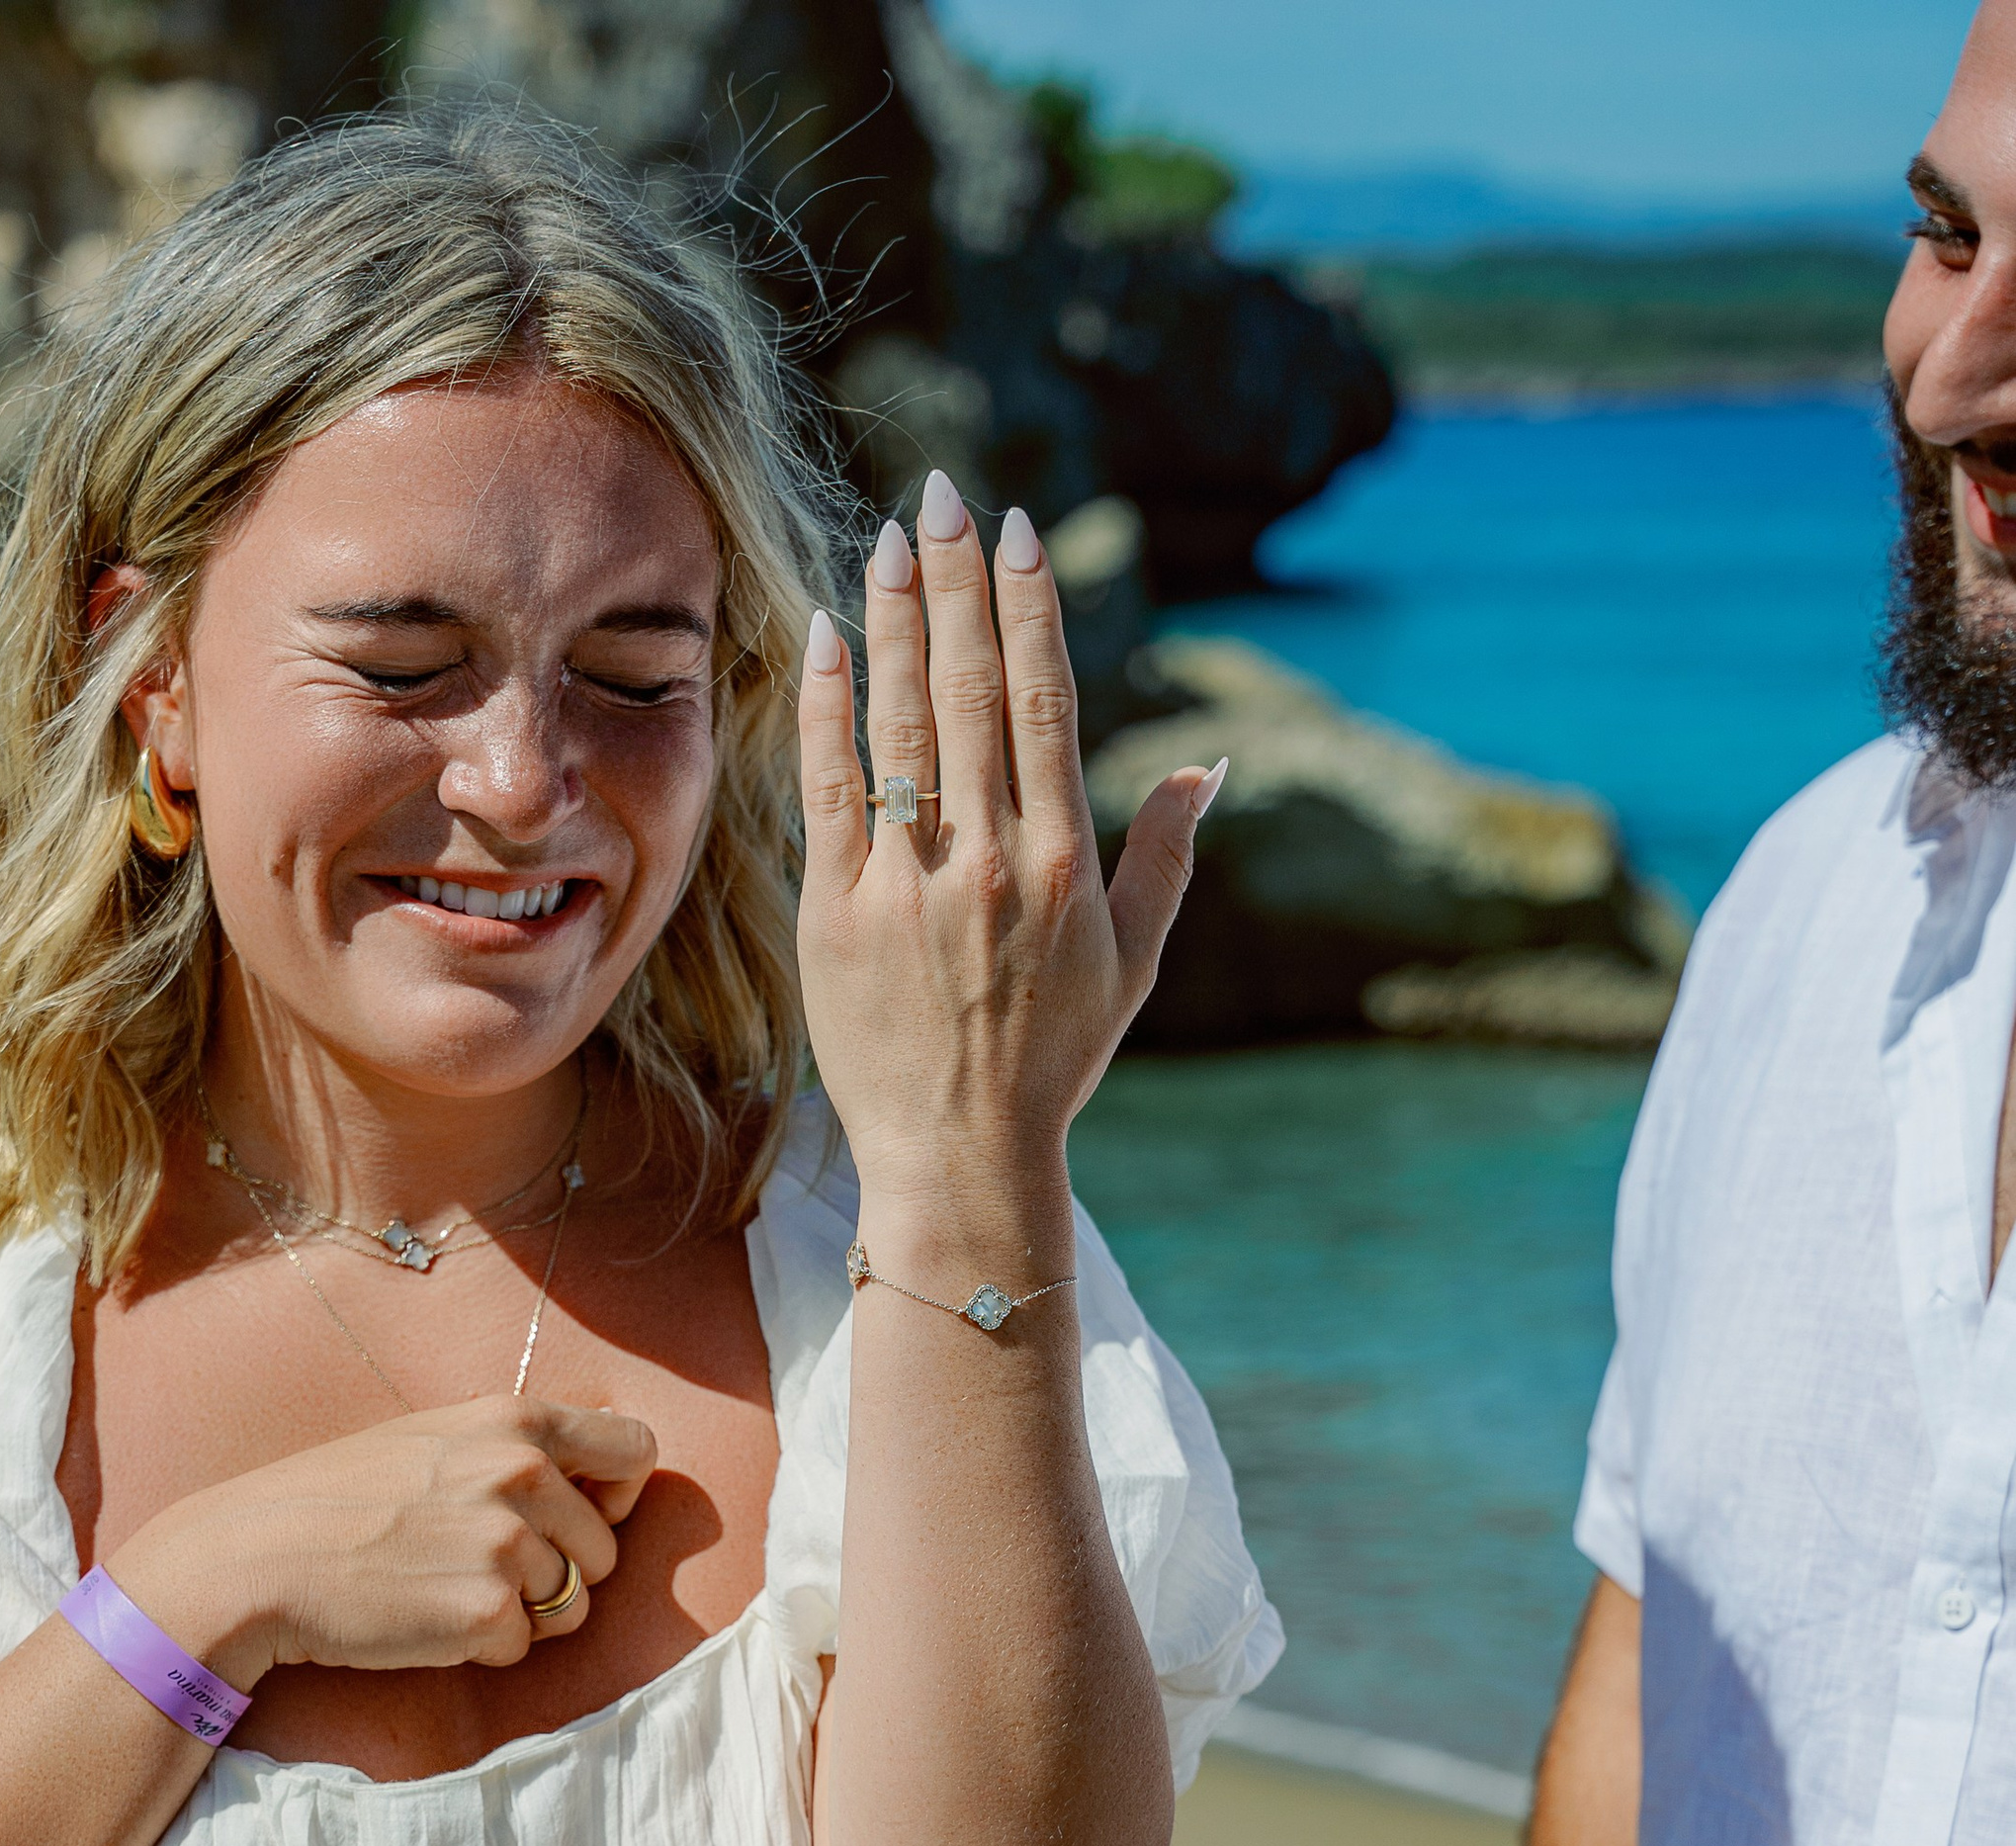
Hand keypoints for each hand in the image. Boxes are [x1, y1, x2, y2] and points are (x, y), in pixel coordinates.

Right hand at [110, 1396, 655, 1680]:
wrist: (258, 1558)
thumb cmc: (338, 1498)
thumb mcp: (433, 1437)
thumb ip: (515, 1448)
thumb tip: (596, 1476)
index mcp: (516, 1421)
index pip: (636, 1449)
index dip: (616, 1493)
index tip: (579, 1513)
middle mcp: (524, 1474)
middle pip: (605, 1549)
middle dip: (557, 1571)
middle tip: (474, 1566)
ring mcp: (508, 1545)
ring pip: (573, 1605)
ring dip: (521, 1613)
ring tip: (444, 1588)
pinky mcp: (488, 1614)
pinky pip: (523, 1647)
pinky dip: (483, 1647)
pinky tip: (425, 1619)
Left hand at [795, 476, 1220, 1207]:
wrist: (961, 1160)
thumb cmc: (1049, 1065)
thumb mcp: (1132, 965)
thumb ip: (1167, 857)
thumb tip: (1212, 766)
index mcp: (1062, 861)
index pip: (1044, 700)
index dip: (1027, 607)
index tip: (1014, 531)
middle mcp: (988, 861)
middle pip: (971, 690)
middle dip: (957, 583)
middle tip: (943, 495)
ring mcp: (909, 886)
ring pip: (901, 724)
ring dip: (894, 622)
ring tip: (887, 541)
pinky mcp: (838, 915)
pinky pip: (830, 788)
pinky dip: (827, 706)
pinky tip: (823, 634)